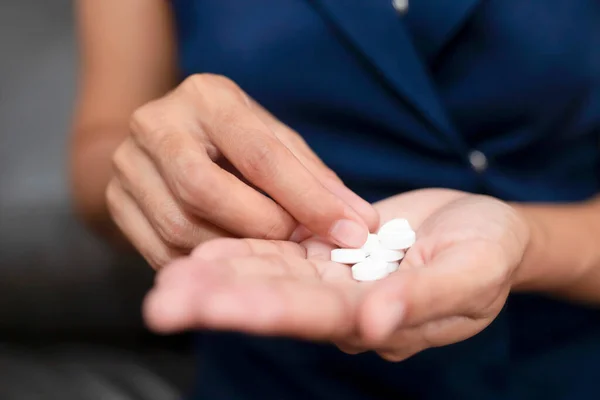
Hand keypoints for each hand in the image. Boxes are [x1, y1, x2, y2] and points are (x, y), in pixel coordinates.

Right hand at [106, 74, 377, 268]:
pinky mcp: (116, 202)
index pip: (260, 153)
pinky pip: (162, 251)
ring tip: (268, 251)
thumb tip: (360, 221)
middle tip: (297, 243)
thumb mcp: (273, 140)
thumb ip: (312, 177)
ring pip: (181, 226)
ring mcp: (127, 165)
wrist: (163, 141)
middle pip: (206, 189)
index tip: (351, 231)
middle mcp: (156, 125)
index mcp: (205, 98)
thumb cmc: (232, 140)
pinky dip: (207, 263)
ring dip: (234, 249)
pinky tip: (233, 260)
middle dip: (262, 226)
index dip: (309, 198)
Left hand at [143, 189, 529, 360]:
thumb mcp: (474, 275)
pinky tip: (203, 252)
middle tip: (162, 303)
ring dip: (219, 277)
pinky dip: (245, 250)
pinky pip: (281, 250)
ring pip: (270, 276)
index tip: (208, 304)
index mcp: (379, 318)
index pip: (315, 316)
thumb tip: (373, 322)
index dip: (264, 309)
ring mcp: (333, 277)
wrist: (485, 227)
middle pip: (277, 301)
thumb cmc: (491, 252)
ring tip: (168, 278)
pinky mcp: (328, 249)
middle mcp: (346, 305)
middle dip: (220, 301)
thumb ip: (425, 300)